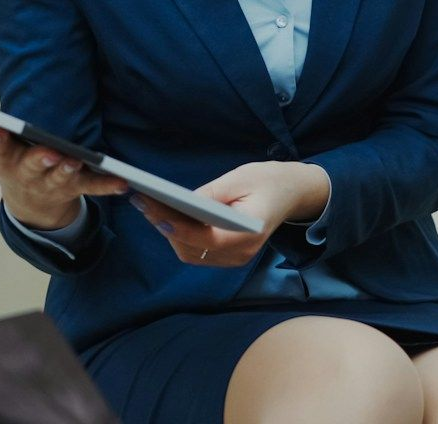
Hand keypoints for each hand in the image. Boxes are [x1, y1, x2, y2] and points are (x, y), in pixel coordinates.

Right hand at [0, 112, 128, 230]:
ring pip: (62, 178)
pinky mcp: (77, 188)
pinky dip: (108, 185)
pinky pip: (94, 187)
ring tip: (76, 162)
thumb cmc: (9, 166)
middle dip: (39, 159)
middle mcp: (30, 174)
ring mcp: (54, 183)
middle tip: (48, 152)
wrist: (32, 205)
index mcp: (6, 161)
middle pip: (32, 166)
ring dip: (69, 171)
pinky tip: (123, 183)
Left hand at [130, 160, 329, 267]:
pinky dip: (180, 235)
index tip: (154, 211)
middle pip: (192, 248)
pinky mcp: (227, 255)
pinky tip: (168, 216)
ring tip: (151, 207)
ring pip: (189, 253)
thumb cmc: (269, 181)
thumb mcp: (241, 178)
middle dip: (166, 227)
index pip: (205, 238)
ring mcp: (234, 258)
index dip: (178, 227)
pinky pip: (196, 251)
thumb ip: (210, 194)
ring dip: (169, 233)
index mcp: (248, 234)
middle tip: (145, 202)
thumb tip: (177, 203)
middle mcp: (240, 253)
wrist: (293, 192)